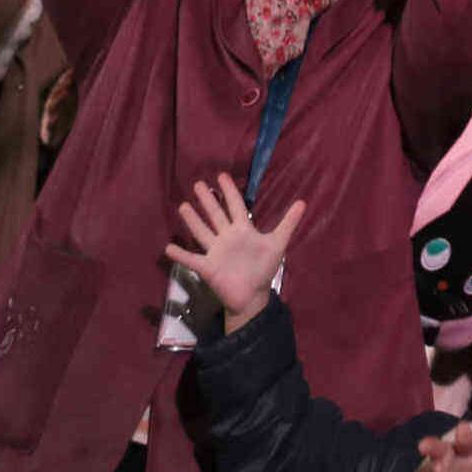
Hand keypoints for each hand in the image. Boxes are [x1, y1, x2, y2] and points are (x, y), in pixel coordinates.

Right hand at [161, 174, 306, 329]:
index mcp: (243, 230)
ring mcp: (215, 252)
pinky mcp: (207, 267)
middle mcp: (226, 237)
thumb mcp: (277, 244)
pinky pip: (191, 259)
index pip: (235, 206)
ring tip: (183, 206)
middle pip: (216, 215)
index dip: (229, 191)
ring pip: (202, 232)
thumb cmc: (263, 269)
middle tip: (198, 184)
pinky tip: (168, 247)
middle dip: (208, 200)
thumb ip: (288, 223)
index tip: (221, 175)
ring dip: (192, 220)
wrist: (252, 296)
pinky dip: (180, 254)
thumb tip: (303, 202)